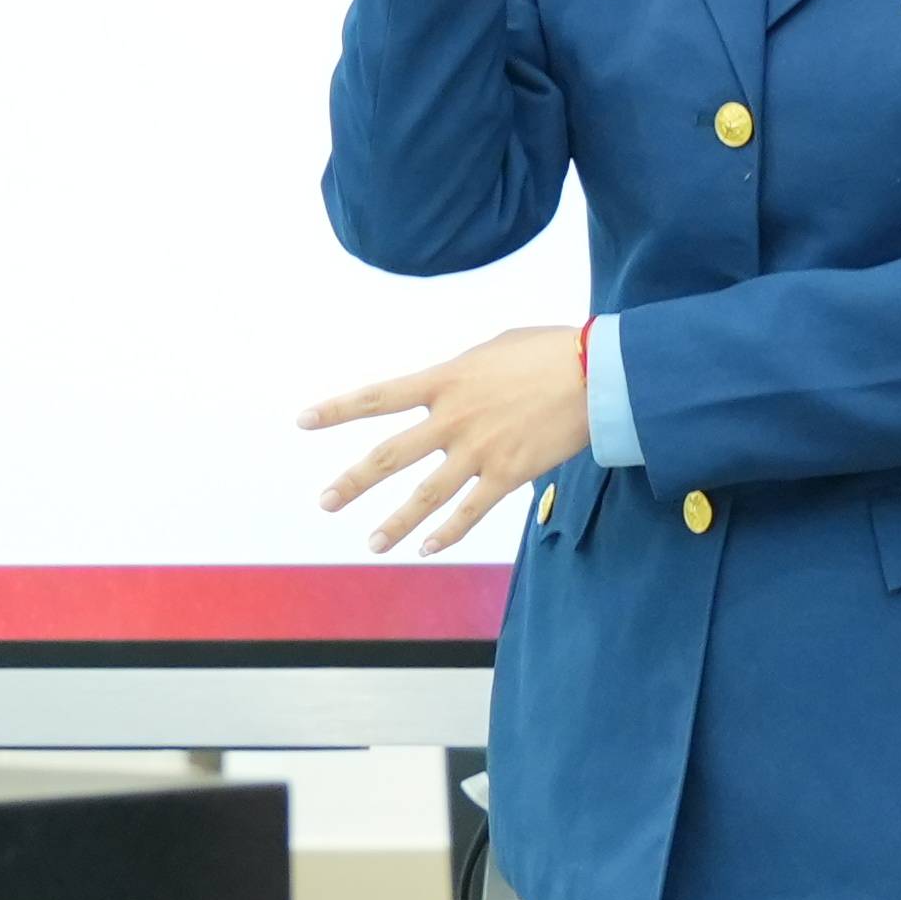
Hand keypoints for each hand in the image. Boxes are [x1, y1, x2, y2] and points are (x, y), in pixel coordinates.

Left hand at [305, 327, 600, 554]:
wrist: (598, 372)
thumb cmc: (549, 351)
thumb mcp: (491, 350)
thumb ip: (459, 373)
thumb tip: (447, 387)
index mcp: (445, 380)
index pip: (377, 397)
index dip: (336, 409)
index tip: (303, 421)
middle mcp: (453, 418)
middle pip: (389, 456)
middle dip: (352, 482)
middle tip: (325, 502)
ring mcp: (479, 450)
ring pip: (425, 495)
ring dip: (395, 523)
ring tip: (371, 544)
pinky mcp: (509, 474)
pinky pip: (470, 512)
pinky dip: (448, 533)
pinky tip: (428, 549)